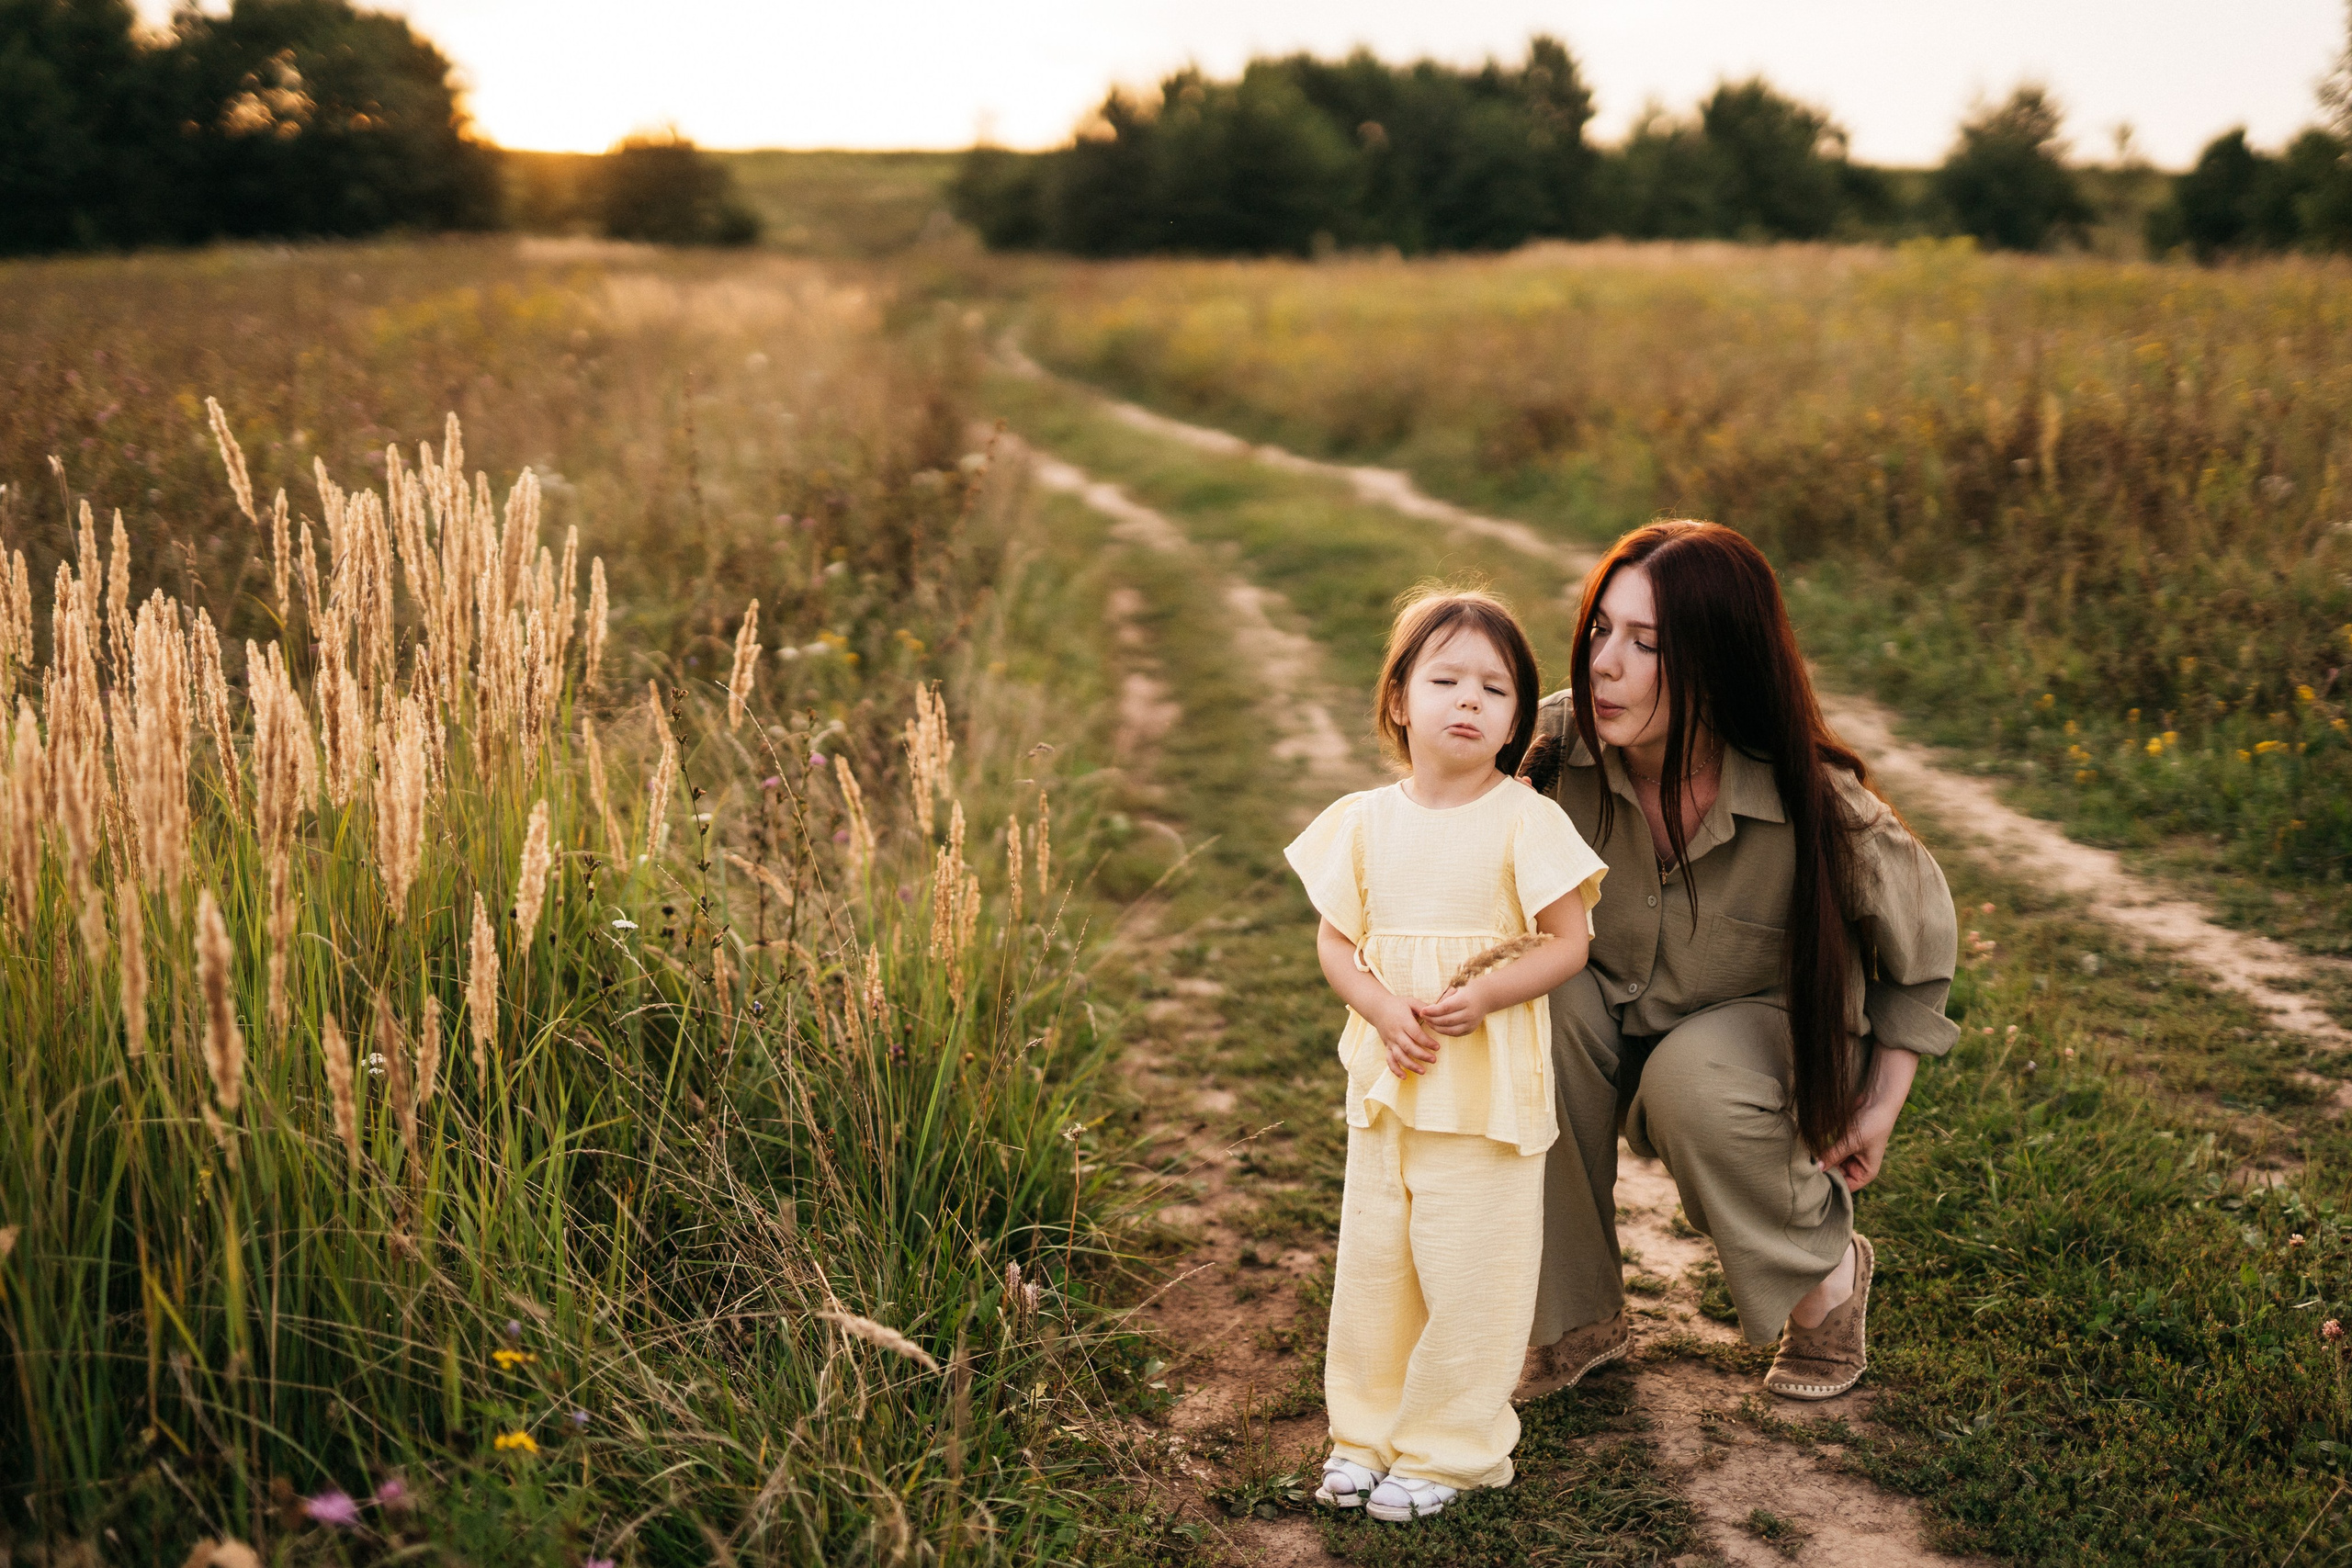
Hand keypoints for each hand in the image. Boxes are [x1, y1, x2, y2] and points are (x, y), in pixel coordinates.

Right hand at [1369, 994, 1441, 1077]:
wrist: (1377, 1008)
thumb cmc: (1398, 1004)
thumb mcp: (1411, 1002)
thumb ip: (1423, 1007)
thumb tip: (1437, 1013)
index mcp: (1403, 1022)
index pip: (1416, 1034)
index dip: (1427, 1042)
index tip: (1437, 1047)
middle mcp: (1396, 1033)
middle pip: (1408, 1047)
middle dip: (1421, 1055)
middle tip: (1434, 1060)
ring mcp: (1391, 1041)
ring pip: (1400, 1056)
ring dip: (1411, 1065)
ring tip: (1423, 1071)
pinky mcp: (1387, 1046)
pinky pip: (1390, 1060)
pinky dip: (1396, 1070)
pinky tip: (1404, 1077)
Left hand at [1416, 981, 1490, 1038]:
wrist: (1486, 996)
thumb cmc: (1467, 990)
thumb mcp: (1455, 989)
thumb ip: (1443, 999)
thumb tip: (1429, 1010)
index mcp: (1465, 1000)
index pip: (1445, 1008)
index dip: (1432, 1011)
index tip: (1422, 1010)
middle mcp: (1470, 1014)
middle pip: (1446, 1020)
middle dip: (1432, 1020)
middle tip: (1423, 1016)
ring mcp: (1471, 1024)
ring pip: (1450, 1030)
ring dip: (1436, 1027)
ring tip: (1428, 1022)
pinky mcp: (1471, 1030)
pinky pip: (1454, 1034)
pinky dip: (1444, 1031)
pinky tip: (1436, 1026)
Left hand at [1817, 1048, 1919, 1192]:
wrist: (1876, 1102)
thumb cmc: (1871, 1125)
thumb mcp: (1851, 1142)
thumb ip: (1833, 1155)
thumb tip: (1816, 1168)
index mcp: (1865, 1173)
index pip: (1845, 1187)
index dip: (1831, 1185)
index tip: (1814, 1181)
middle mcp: (1857, 1166)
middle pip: (1836, 1175)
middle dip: (1823, 1171)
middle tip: (1805, 1170)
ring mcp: (1849, 1155)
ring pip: (1830, 1163)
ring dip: (1820, 1161)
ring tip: (1805, 1161)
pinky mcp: (1843, 1143)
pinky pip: (1829, 1151)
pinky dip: (1821, 1151)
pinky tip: (1809, 1151)